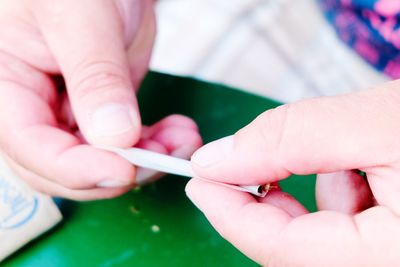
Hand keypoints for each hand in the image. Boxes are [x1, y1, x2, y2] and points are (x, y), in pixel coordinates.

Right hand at [0, 0, 201, 199]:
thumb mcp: (81, 17)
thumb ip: (95, 76)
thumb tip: (116, 137)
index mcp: (7, 85)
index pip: (29, 144)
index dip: (75, 168)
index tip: (122, 170)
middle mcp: (35, 109)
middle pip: (63, 168)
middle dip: (113, 173)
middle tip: (158, 161)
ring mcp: (72, 115)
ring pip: (101, 163)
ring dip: (144, 162)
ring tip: (181, 143)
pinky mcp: (104, 115)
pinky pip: (127, 146)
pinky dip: (155, 146)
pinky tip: (179, 134)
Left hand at [187, 80, 399, 265]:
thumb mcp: (376, 125)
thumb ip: (292, 140)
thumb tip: (219, 158)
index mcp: (389, 257)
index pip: (281, 249)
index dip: (229, 214)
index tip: (199, 180)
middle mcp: (389, 265)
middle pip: (295, 247)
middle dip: (264, 201)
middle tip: (239, 166)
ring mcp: (391, 255)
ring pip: (321, 236)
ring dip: (312, 192)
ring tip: (336, 157)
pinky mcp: (394, 241)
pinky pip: (349, 228)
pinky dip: (341, 193)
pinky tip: (359, 168)